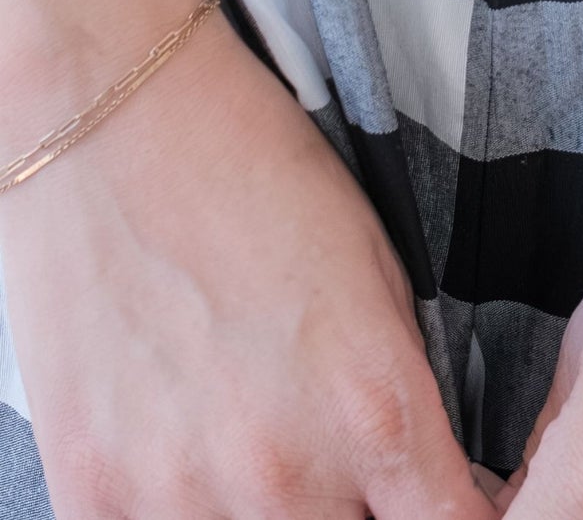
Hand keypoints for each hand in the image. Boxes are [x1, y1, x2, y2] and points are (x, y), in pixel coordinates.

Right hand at [0, 11, 496, 518]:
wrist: (113, 123)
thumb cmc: (258, 174)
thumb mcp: (378, 272)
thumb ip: (405, 392)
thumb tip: (435, 479)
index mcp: (375, 409)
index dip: (466, 517)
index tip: (458, 499)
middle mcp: (284, 477)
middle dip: (366, 515)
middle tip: (355, 468)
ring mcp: (181, 498)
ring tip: (264, 439)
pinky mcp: (94, 497)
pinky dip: (189, 512)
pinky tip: (191, 454)